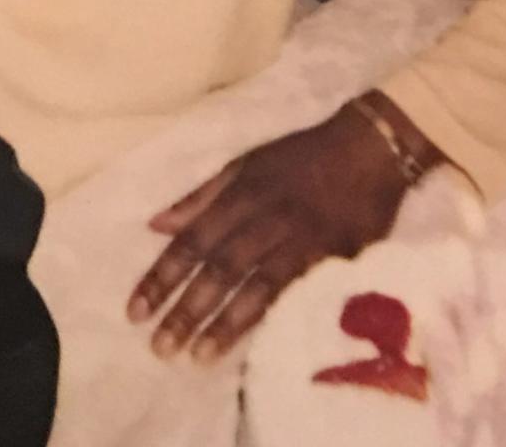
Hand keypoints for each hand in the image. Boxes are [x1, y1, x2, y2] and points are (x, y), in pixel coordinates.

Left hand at [128, 96, 439, 362]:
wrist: (370, 149)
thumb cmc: (302, 155)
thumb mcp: (246, 162)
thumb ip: (202, 195)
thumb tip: (156, 223)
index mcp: (241, 192)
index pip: (192, 239)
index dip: (163, 275)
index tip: (136, 310)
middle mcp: (266, 218)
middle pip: (220, 267)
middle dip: (187, 308)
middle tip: (159, 347)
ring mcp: (301, 241)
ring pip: (256, 286)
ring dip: (225, 324)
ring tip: (197, 356)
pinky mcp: (334, 260)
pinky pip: (299, 293)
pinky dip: (275, 317)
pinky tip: (256, 346)